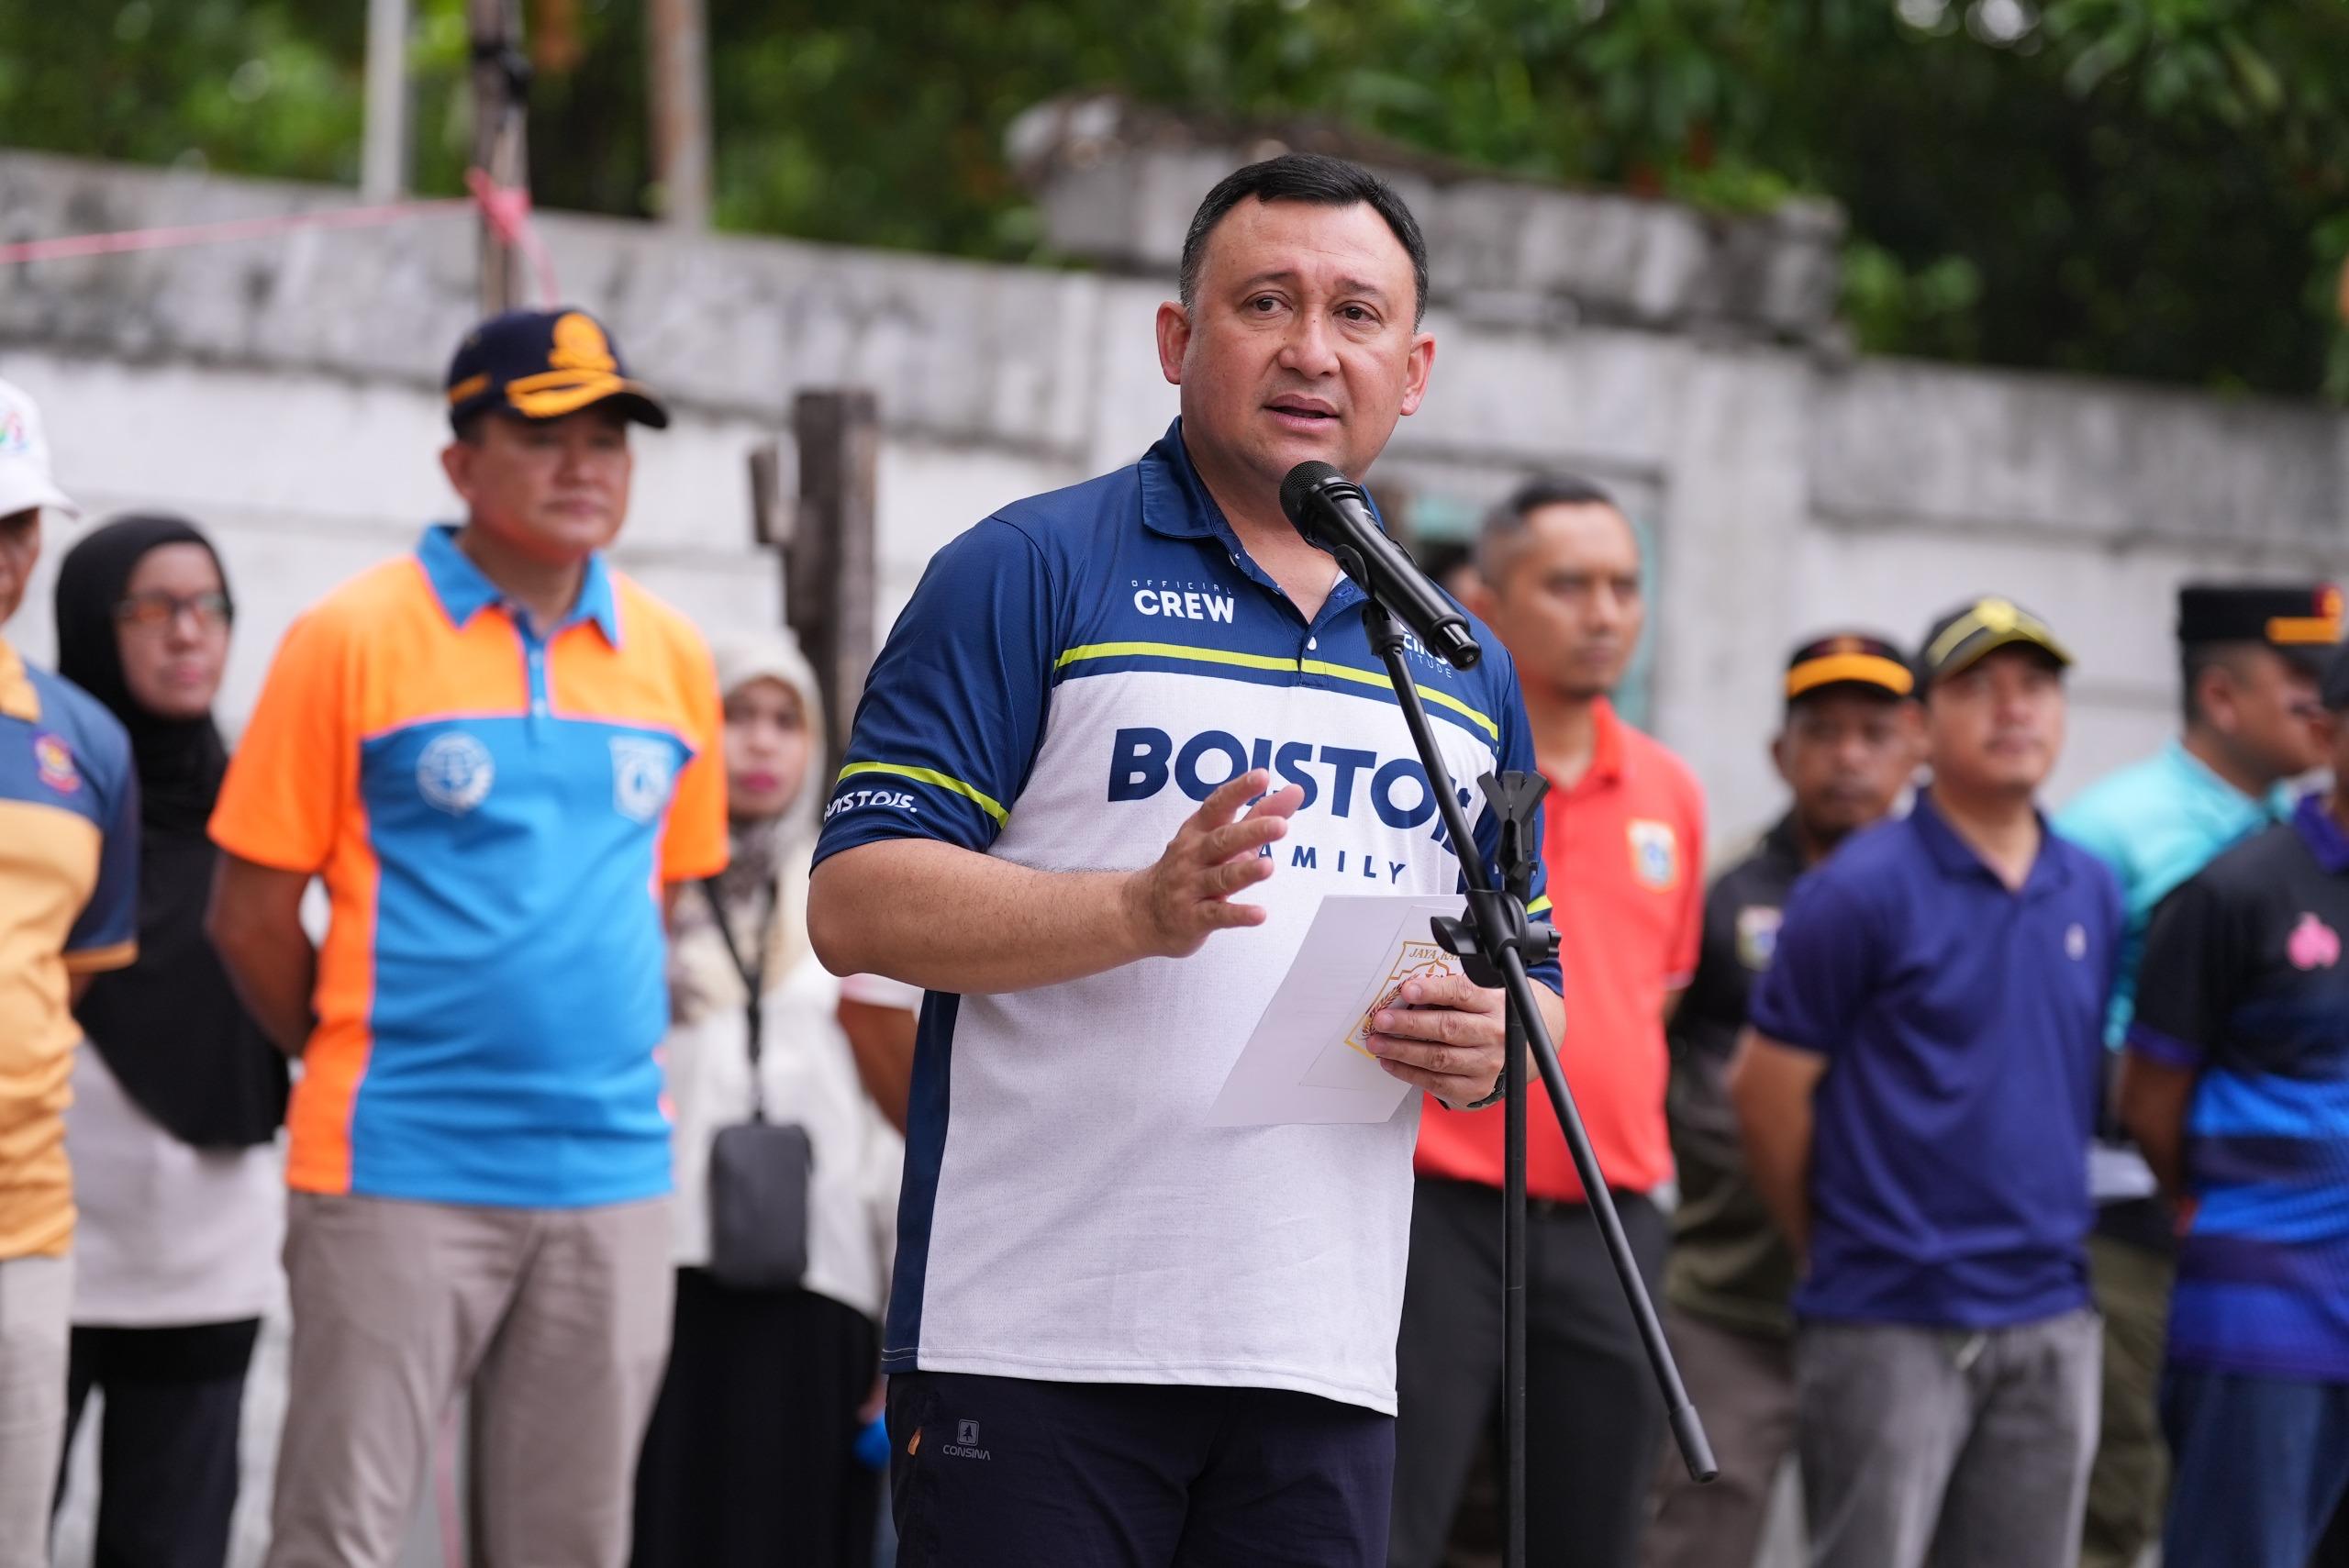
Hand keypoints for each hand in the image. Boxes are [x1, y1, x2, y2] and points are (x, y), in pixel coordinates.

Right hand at [1123, 769, 1305, 958]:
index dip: (1239, 790)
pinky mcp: (1194, 918)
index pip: (1218, 805)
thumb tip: (1296, 791)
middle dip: (1251, 832)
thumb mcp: (1220, 836)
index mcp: (1199, 830)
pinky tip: (1259, 914)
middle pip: (1223, 840)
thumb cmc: (1192, 867)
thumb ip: (1260, 814)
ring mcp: (1191, 887)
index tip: (1262, 776)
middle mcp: (1193, 855)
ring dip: (1245, 871)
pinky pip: (1218, 915)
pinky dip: (1238, 915)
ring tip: (1268, 866)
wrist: (1144, 911)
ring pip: (1221, 877)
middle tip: (1280, 825)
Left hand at [1362, 972, 1505, 1105]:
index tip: (1407, 990)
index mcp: (1492, 1004)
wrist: (1513, 1053)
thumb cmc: (1482, 1019)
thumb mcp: (1477, 998)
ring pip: (1439, 1058)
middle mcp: (1494, 1034)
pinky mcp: (1476, 1088)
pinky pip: (1437, 1083)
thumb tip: (1405, 993)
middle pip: (1448, 1028)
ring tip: (1378, 1044)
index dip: (1433, 991)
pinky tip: (1391, 1063)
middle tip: (1382, 1020)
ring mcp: (1487, 1064)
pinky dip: (1409, 1073)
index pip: (1462, 993)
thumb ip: (1447, 994)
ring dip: (1403, 1051)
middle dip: (1409, 1024)